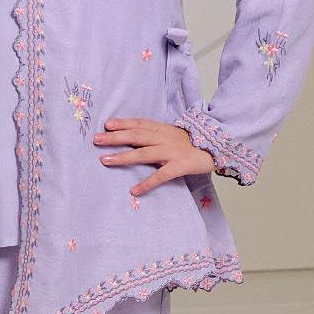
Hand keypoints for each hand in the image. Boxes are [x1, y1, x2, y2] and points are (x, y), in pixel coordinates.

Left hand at [93, 116, 215, 195]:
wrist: (217, 149)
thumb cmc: (191, 143)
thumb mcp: (172, 134)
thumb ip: (155, 134)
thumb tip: (132, 136)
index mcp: (162, 129)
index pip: (139, 123)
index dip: (123, 123)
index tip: (106, 124)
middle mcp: (164, 138)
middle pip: (136, 135)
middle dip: (115, 137)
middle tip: (96, 140)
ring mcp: (171, 152)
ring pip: (143, 153)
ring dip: (123, 157)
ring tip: (105, 160)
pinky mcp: (179, 166)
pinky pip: (160, 176)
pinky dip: (146, 183)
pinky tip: (134, 190)